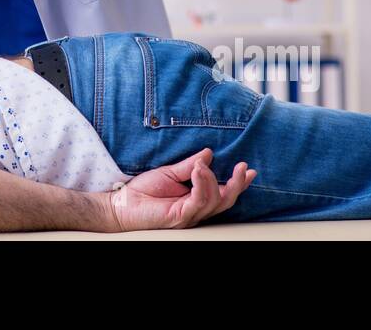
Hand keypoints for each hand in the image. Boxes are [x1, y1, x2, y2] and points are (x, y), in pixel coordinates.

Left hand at [105, 148, 255, 231]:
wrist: (121, 203)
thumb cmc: (142, 191)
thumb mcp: (168, 172)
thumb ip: (188, 165)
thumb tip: (208, 153)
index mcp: (194, 199)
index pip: (221, 192)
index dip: (237, 183)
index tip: (249, 170)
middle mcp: (195, 209)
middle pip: (225, 201)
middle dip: (237, 185)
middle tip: (242, 168)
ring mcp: (189, 215)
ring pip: (214, 202)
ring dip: (212, 180)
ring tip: (202, 165)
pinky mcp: (180, 217)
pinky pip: (198, 202)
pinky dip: (201, 185)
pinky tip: (198, 171)